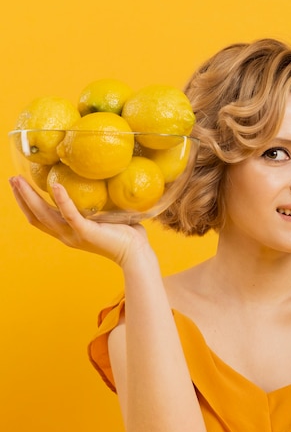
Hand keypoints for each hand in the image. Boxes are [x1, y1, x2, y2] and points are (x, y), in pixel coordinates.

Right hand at [9, 175, 148, 266]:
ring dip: (30, 197)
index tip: (18, 186)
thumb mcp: (103, 218)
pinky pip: (70, 215)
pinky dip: (62, 200)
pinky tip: (56, 186)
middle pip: (36, 216)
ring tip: (20, 181)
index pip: (39, 218)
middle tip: (12, 178)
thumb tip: (99, 182)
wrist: (137, 253)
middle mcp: (66, 235)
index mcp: (68, 232)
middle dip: (22, 197)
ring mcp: (74, 235)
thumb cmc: (126, 235)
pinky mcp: (87, 232)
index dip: (26, 203)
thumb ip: (95, 205)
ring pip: (45, 215)